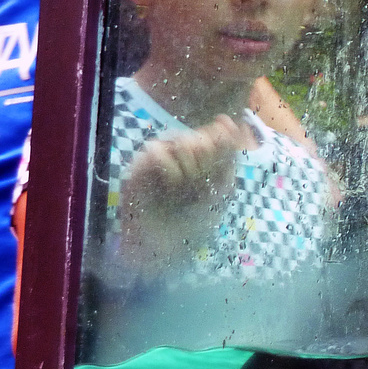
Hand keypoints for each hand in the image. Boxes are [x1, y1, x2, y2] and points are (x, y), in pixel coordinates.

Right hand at [118, 114, 249, 270]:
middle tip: (202, 179)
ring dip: (191, 163)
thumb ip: (227, 157)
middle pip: (200, 137)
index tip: (222, 156)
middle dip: (207, 156)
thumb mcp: (219, 189)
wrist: (164, 247)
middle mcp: (180, 157)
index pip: (214, 136)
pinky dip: (171, 167)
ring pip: (180, 140)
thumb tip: (228, 120)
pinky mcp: (139, 167)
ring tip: (188, 184)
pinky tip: (173, 183)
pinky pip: (157, 150)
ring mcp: (159, 160)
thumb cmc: (193, 223)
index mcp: (201, 161)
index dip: (222, 140)